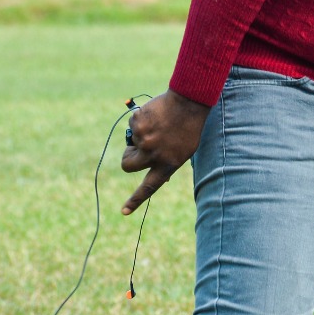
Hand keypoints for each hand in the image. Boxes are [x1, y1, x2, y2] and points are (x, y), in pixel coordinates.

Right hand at [121, 89, 210, 213]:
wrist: (190, 102)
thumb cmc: (189, 127)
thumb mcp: (184, 150)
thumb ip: (166, 161)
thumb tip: (149, 170)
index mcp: (168, 164)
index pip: (149, 187)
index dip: (135, 200)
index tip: (123, 212)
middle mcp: (153, 155)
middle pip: (127, 165)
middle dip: (128, 157)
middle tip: (137, 148)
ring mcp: (144, 140)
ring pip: (131, 141)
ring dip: (141, 134)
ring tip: (160, 124)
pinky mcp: (137, 125)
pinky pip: (132, 125)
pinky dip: (141, 120)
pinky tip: (157, 114)